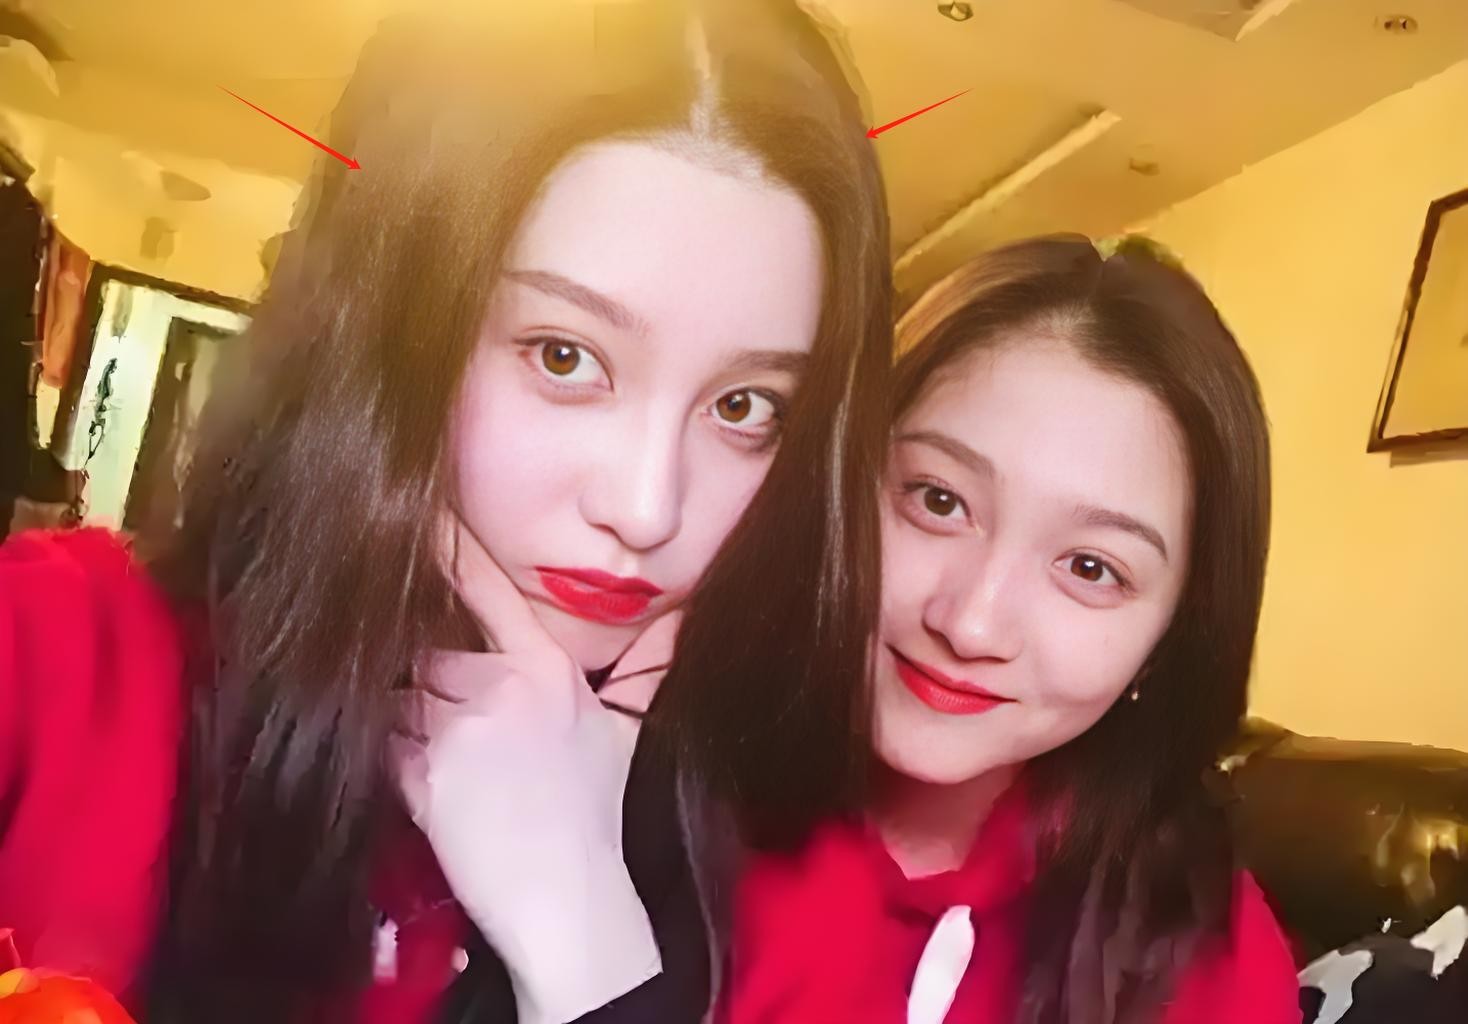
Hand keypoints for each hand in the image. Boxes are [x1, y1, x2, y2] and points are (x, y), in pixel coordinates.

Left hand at [390, 518, 675, 1023]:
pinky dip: (396, 760)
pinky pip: (386, 747)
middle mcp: (500, 687)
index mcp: (547, 669)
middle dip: (427, 678)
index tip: (417, 515)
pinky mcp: (423, 778)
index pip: (484, 589)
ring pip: (400, 697)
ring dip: (406, 719)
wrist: (571, 899)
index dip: (446, 549)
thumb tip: (683, 617)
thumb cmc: (597, 814)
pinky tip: (434, 787)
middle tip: (448, 711)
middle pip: (428, 651)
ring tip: (448, 756)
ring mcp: (457, 732)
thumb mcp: (627, 732)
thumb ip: (646, 668)